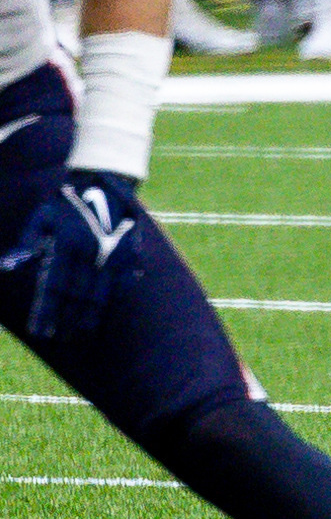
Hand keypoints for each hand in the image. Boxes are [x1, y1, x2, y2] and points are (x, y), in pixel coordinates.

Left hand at [5, 169, 145, 342]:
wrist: (104, 180)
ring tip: (83, 331)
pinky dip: (115, 295)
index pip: (54, 288)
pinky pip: (123, 280)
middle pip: (78, 296)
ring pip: (102, 292)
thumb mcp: (40, 218)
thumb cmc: (64, 202)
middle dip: (67, 320)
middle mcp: (90, 252)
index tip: (41, 332)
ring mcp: (113, 253)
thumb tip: (7, 268)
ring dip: (91, 314)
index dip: (47, 312)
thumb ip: (26, 243)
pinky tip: (106, 310)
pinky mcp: (130, 251)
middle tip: (61, 339)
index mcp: (66, 245)